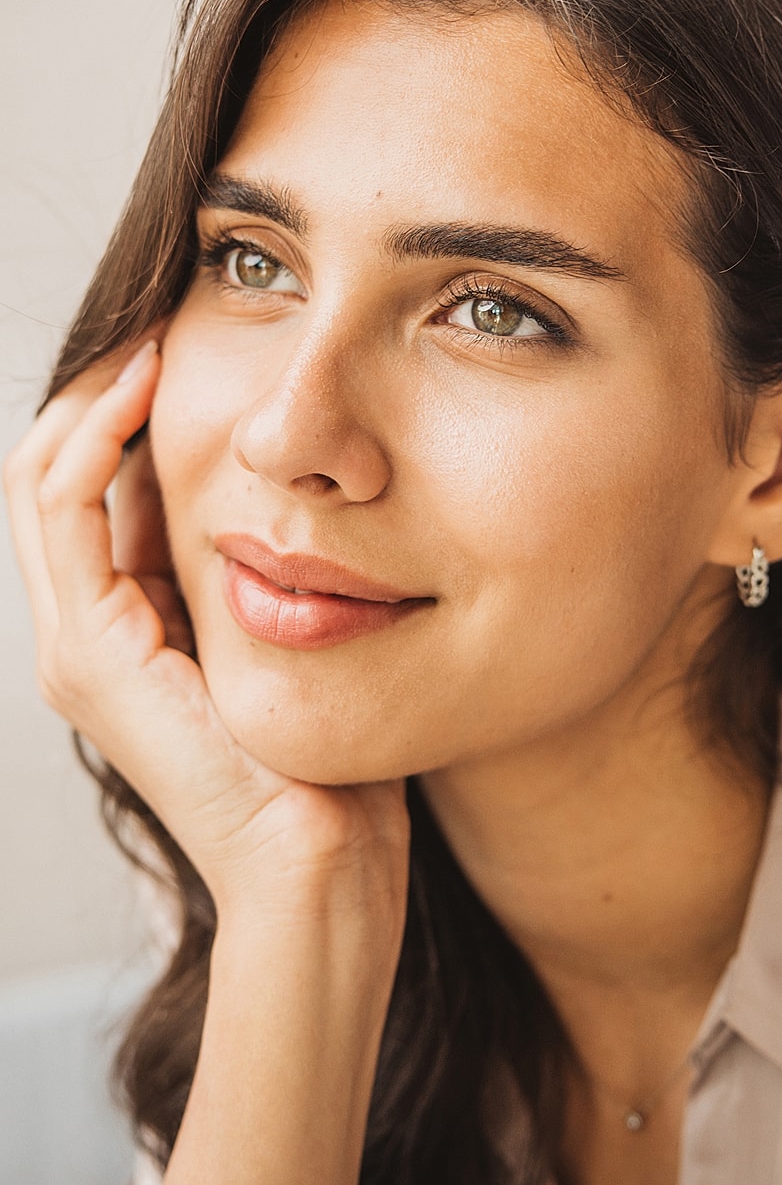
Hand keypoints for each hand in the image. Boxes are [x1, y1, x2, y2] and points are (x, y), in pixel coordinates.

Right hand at [4, 341, 410, 928]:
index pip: (100, 490)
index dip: (130, 411)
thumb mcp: (301, 637)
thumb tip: (303, 493)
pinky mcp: (92, 657)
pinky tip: (146, 387)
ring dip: (92, 399)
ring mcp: (80, 647)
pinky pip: (67, 515)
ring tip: (151, 335)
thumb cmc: (332, 758)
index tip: (189, 343)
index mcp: (132, 628)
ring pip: (47, 482)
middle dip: (105, 391)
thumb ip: (274, 573)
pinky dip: (93, 441)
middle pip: (61, 475)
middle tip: (162, 318)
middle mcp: (90, 634)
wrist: (323, 865)